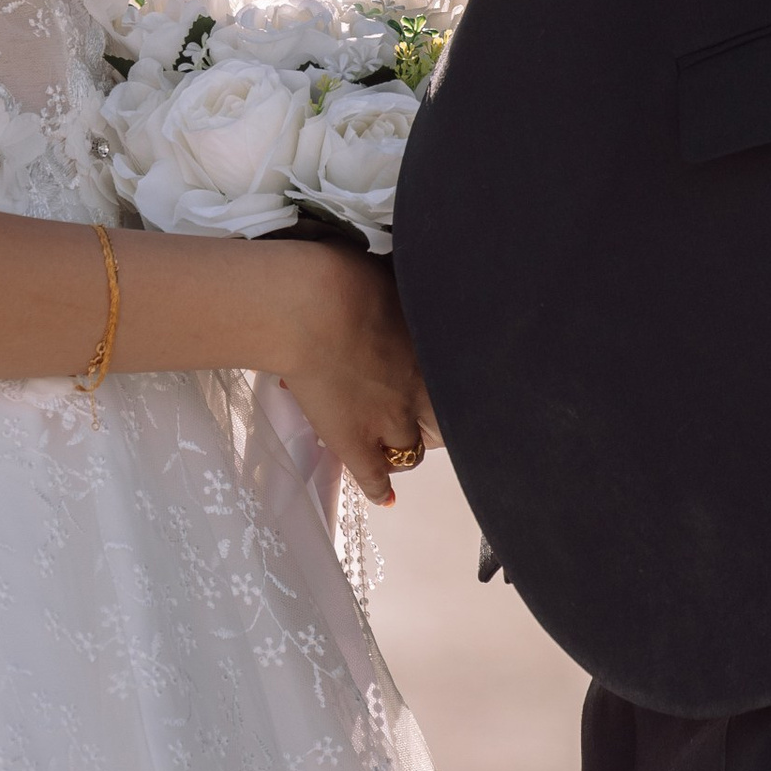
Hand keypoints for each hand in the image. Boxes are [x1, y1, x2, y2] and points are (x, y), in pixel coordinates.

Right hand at [272, 245, 437, 508]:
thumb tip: (401, 282)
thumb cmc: (343, 276)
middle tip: (423, 411)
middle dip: (435, 418)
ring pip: (412, 451)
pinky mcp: (357, 443)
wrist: (310, 307)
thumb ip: (403, 294)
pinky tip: (384, 496)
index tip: (444, 377)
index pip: (460, 375)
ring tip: (397, 443)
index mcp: (431, 346)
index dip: (450, 379)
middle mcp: (421, 388)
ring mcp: (390, 420)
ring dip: (406, 446)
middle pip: (443, 418)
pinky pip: (375, 477)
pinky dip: (379, 488)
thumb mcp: (388, 274)